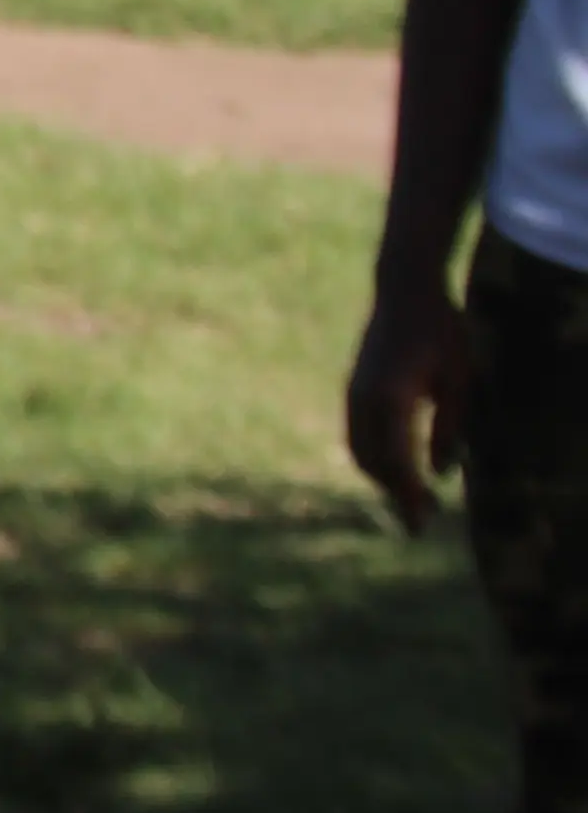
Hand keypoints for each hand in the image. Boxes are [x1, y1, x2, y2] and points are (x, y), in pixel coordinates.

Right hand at [348, 282, 476, 535]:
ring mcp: (354, 393)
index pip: (398, 461)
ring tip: (411, 495)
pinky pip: (357, 434)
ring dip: (383, 477)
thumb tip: (440, 472)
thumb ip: (448, 428)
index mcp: (390, 399)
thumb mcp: (458, 381)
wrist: (404, 290)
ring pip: (360, 451)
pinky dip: (375, 458)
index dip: (410, 496)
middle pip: (372, 462)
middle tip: (423, 519)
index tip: (423, 522)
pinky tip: (398, 464)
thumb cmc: (441, 332)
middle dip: (396, 493)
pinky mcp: (354, 388)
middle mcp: (363, 400)